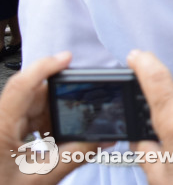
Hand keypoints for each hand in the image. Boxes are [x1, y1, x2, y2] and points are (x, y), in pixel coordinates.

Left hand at [0, 52, 97, 184]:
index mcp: (0, 126)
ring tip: (70, 127)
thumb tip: (103, 139)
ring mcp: (0, 126)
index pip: (22, 85)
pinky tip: (55, 137)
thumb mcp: (40, 179)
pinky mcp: (2, 135)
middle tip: (84, 103)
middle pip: (32, 95)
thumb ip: (75, 156)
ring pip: (30, 107)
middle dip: (60, 97)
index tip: (67, 58)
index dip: (46, 66)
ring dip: (53, 113)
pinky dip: (44, 124)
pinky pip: (26, 120)